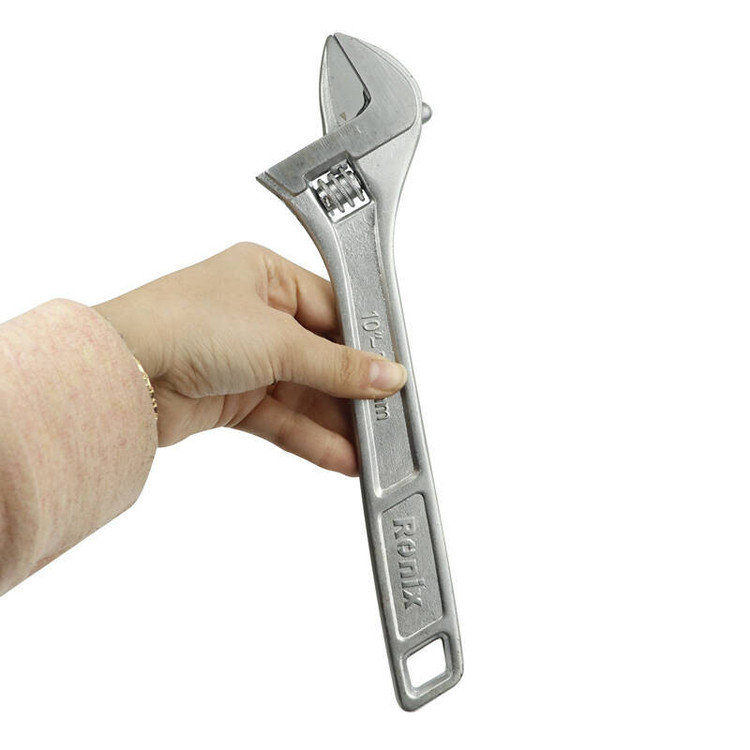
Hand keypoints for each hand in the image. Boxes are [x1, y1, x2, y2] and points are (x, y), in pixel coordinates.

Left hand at [94, 242, 405, 475]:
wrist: (119, 374)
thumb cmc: (183, 325)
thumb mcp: (277, 340)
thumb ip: (337, 365)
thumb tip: (386, 374)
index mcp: (267, 276)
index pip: (334, 309)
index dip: (365, 343)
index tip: (394, 371)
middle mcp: (256, 314)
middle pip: (321, 356)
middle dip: (353, 390)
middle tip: (387, 417)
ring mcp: (244, 359)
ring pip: (303, 393)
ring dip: (335, 421)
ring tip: (370, 447)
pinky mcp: (231, 399)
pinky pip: (281, 419)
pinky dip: (310, 438)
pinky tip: (340, 456)